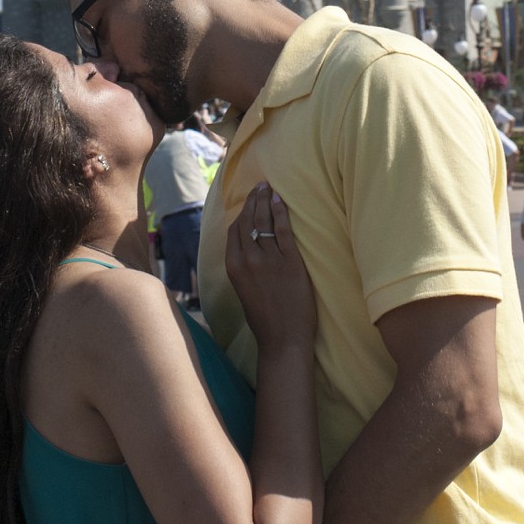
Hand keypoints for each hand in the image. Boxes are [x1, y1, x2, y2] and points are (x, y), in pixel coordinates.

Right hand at [225, 185, 315, 349]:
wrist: (284, 339)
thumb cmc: (264, 319)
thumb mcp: (244, 290)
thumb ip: (243, 267)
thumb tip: (248, 247)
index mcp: (233, 267)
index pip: (234, 230)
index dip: (241, 212)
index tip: (247, 200)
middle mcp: (247, 259)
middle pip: (248, 221)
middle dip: (252, 200)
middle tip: (259, 185)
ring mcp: (269, 259)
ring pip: (264, 221)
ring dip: (265, 200)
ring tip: (268, 187)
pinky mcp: (290, 261)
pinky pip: (283, 230)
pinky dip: (281, 212)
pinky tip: (280, 200)